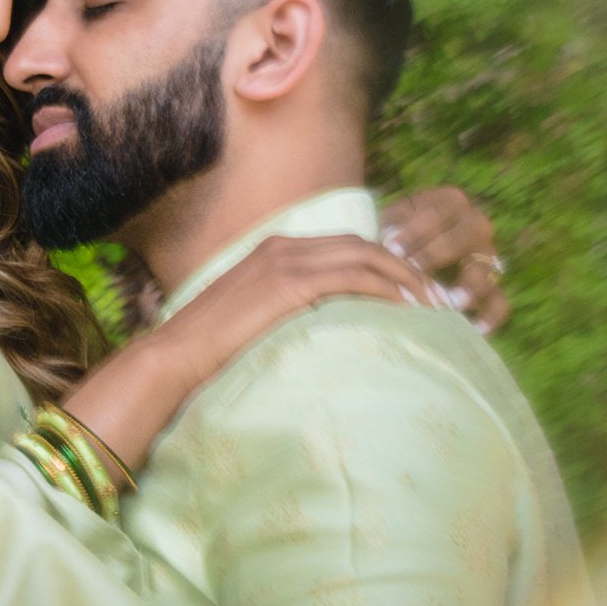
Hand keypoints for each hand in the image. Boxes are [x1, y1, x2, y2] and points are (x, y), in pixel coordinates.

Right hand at [63, 234, 437, 471]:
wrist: (169, 359)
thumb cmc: (203, 353)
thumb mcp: (248, 323)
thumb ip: (281, 314)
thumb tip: (314, 335)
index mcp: (273, 251)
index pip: (345, 247)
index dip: (385, 266)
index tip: (412, 294)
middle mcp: (281, 247)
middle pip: (363, 245)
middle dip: (406, 269)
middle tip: (437, 299)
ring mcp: (284, 262)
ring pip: (366, 256)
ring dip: (406, 278)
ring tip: (434, 306)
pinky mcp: (288, 285)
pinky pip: (353, 278)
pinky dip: (386, 288)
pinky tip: (408, 309)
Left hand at [379, 186, 510, 332]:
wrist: (409, 245)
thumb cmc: (397, 229)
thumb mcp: (391, 218)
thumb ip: (390, 226)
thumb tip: (389, 243)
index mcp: (451, 202)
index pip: (436, 214)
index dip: (413, 231)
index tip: (391, 248)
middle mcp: (476, 224)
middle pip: (465, 237)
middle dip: (436, 254)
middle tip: (413, 270)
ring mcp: (487, 256)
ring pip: (486, 269)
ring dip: (469, 286)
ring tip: (450, 303)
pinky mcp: (491, 284)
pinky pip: (500, 301)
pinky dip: (491, 316)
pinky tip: (475, 330)